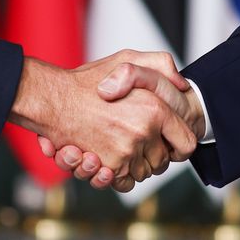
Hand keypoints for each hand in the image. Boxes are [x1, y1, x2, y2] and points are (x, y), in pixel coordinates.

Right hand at [35, 52, 204, 192]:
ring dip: (133, 164)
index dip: (179, 144)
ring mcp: (126, 152)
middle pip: (163, 161)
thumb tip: (182, 85)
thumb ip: (161, 65)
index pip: (186, 142)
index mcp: (155, 108)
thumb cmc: (87, 80)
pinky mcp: (109, 167)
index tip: (170, 142)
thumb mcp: (128, 58)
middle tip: (136, 140)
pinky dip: (118, 176)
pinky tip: (107, 158)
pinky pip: (125, 182)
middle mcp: (144, 132)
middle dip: (153, 154)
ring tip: (116, 145)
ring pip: (144, 172)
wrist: (53, 100)